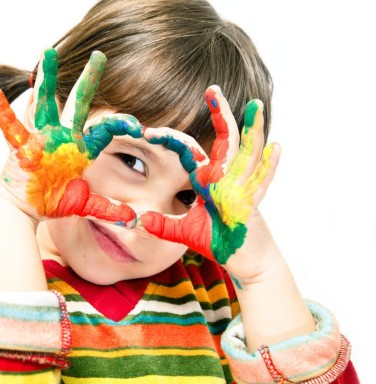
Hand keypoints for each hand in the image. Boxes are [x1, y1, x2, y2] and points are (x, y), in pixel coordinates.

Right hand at [0, 49, 136, 223]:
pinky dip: (2, 111)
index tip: (138, 126)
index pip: (104, 129)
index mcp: (80, 148)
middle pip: (78, 102)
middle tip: (99, 55)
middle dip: (88, 79)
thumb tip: (131, 220)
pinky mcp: (22, 146)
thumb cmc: (50, 202)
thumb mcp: (82, 203)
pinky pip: (12, 127)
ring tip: (48, 51)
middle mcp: (62, 137)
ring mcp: (41, 138)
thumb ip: (106, 209)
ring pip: (46, 102)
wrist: (22, 208)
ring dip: (47, 79)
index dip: (119, 124)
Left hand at [139, 86, 279, 270]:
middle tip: (212, 89)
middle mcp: (227, 180)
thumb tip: (140, 222)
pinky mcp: (252, 205)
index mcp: (211, 181)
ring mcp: (242, 190)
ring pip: (247, 154)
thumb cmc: (219, 242)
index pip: (194, 153)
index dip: (176, 141)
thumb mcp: (185, 233)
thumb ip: (164, 225)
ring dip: (252, 129)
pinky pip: (261, 182)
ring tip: (256, 105)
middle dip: (220, 115)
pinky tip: (276, 147)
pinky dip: (269, 166)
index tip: (153, 131)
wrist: (246, 261)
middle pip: (226, 141)